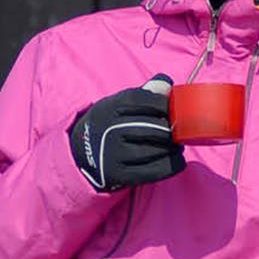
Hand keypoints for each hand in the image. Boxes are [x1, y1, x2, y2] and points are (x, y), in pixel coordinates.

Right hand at [67, 74, 184, 191]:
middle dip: (171, 129)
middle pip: (153, 127)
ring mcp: (113, 154)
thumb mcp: (117, 104)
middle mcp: (109, 130)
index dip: (164, 105)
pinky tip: (177, 160)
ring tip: (177, 145)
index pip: (145, 100)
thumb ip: (143, 93)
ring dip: (172, 148)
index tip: (170, 110)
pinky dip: (171, 166)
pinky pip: (153, 171)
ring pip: (155, 150)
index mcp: (109, 108)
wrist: (80, 154)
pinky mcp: (119, 174)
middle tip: (179, 131)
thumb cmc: (108, 125)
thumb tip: (166, 83)